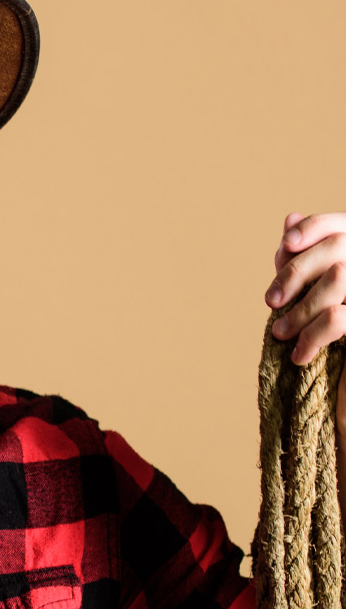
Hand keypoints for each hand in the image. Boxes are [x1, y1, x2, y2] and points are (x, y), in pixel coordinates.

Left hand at [265, 211, 345, 430]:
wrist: (345, 390)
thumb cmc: (331, 332)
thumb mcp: (314, 292)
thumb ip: (303, 258)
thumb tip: (289, 218)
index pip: (338, 224)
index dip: (312, 229)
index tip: (286, 244)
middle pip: (336, 249)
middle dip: (296, 274)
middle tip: (270, 303)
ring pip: (339, 279)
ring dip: (301, 310)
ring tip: (279, 334)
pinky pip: (339, 320)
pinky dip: (313, 337)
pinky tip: (299, 356)